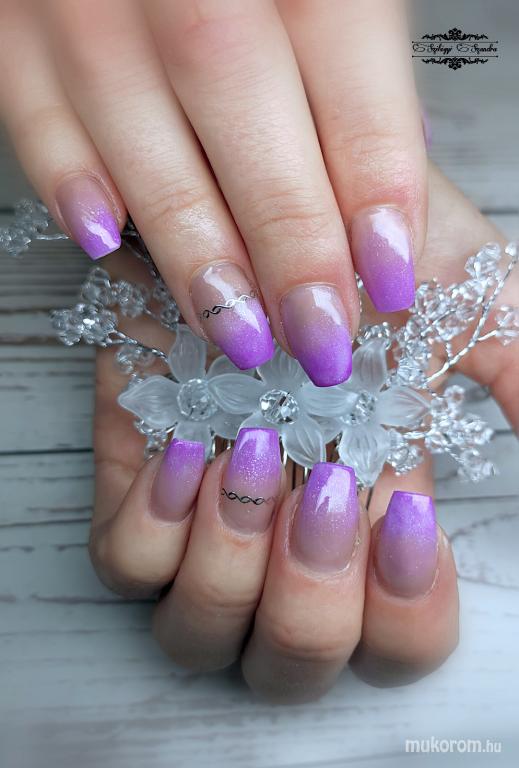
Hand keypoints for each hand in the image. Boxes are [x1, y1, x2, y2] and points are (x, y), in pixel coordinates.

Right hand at [0, 0, 425, 385]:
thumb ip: (350, 64)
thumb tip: (374, 194)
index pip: (346, 74)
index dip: (375, 190)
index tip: (388, 277)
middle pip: (246, 119)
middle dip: (288, 246)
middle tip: (319, 335)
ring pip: (141, 139)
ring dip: (196, 252)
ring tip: (241, 332)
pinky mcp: (15, 26)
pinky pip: (34, 115)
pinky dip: (72, 186)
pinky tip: (108, 243)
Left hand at [88, 166, 518, 701]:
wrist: (257, 199)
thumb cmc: (359, 251)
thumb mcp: (459, 301)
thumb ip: (518, 372)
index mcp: (367, 522)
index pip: (393, 642)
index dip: (405, 613)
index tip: (405, 508)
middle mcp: (282, 544)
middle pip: (293, 663)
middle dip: (314, 596)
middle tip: (326, 486)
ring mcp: (201, 525)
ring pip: (197, 636)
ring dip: (232, 565)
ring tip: (254, 452)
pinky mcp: (134, 483)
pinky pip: (124, 562)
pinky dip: (156, 526)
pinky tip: (192, 446)